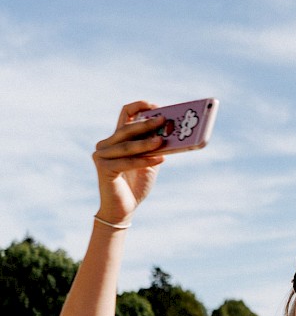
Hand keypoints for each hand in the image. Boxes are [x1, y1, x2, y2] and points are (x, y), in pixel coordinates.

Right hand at [92, 101, 166, 223]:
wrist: (123, 209)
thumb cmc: (136, 184)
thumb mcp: (150, 163)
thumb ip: (156, 148)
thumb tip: (174, 134)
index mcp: (117, 139)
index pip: (125, 115)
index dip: (139, 107)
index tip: (155, 106)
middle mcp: (106, 144)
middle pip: (127, 128)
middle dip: (146, 124)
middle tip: (163, 119)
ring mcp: (101, 155)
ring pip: (127, 146)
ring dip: (146, 143)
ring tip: (162, 141)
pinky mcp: (103, 168)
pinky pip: (127, 162)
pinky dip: (144, 161)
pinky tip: (160, 160)